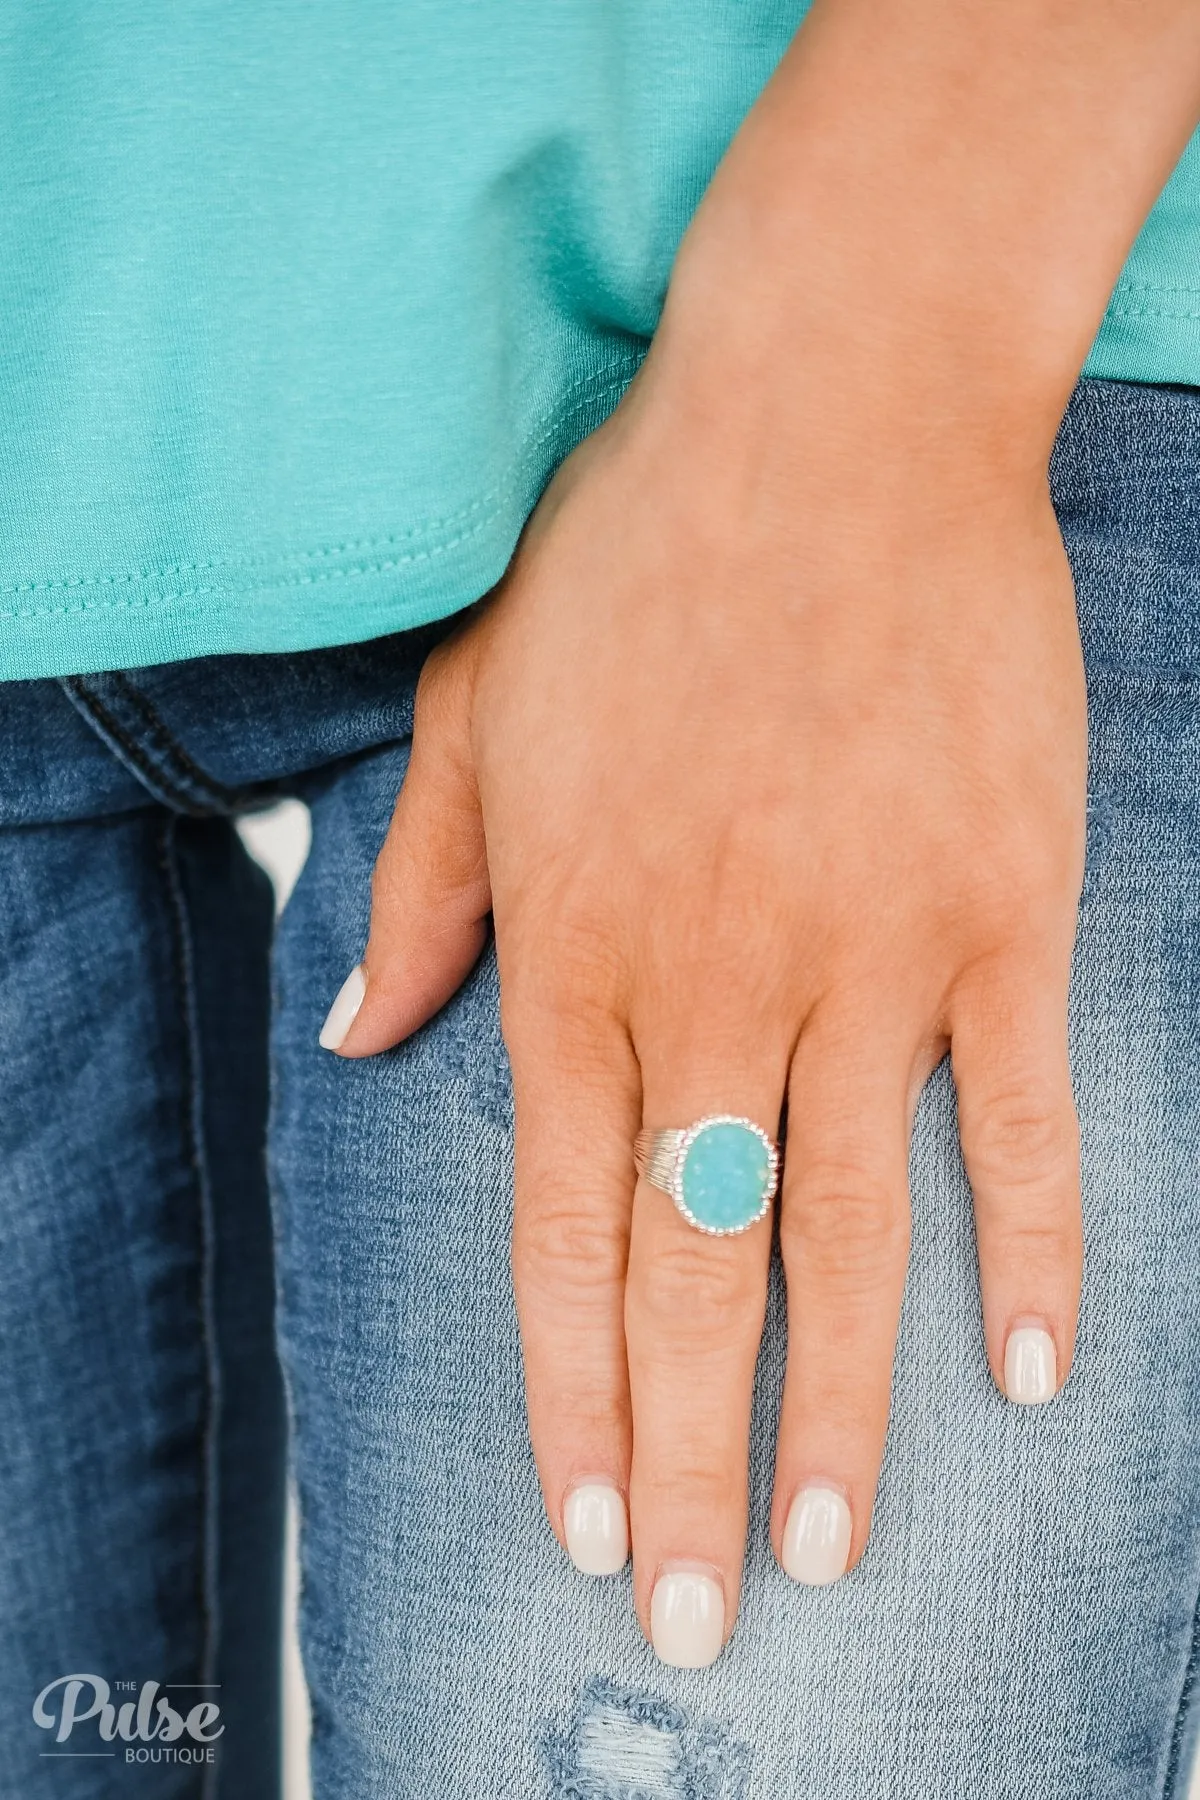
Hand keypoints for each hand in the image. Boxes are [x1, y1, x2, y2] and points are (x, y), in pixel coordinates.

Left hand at [322, 326, 1087, 1661]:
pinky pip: (1023, 1114)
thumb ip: (424, 886)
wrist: (828, 417)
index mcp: (577, 943)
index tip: (588, 1521)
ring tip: (839, 1547)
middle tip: (709, 1614)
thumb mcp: (475, 705)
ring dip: (845, 1408)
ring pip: (849, 1228)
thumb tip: (363, 1042)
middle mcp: (714, 980)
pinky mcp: (1000, 911)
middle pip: (694, 1266)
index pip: (557, 1222)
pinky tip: (1029, 1373)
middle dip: (691, 1455)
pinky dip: (1033, 1247)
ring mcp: (868, 953)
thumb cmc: (640, 557)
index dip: (569, 1389)